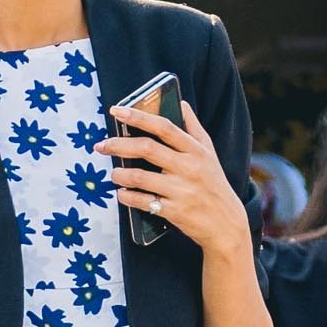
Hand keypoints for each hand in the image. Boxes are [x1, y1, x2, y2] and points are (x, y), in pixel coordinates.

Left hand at [96, 101, 248, 259]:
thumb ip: (193, 128)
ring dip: (120, 174)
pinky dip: (127, 197)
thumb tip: (181, 103)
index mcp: (196, 150)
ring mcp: (181, 190)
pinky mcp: (174, 211)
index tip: (117, 111)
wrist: (226, 223)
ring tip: (114, 173)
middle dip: (118, 145)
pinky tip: (121, 193)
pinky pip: (143, 202)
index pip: (164, 127)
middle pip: (147, 149)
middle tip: (101, 146)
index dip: (138, 117)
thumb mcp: (209, 153)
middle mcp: (189, 167)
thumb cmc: (213, 184)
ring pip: (140, 177)